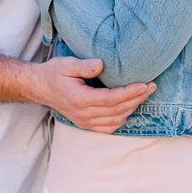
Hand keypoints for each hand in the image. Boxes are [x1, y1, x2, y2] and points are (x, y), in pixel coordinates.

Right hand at [32, 56, 155, 132]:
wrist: (39, 88)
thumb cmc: (53, 73)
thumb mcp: (66, 64)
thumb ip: (84, 65)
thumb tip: (101, 64)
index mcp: (79, 99)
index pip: (112, 99)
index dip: (131, 93)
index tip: (145, 84)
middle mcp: (83, 115)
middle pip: (118, 110)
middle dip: (137, 99)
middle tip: (152, 86)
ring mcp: (84, 122)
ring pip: (116, 120)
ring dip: (133, 108)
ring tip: (145, 94)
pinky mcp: (85, 125)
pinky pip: (109, 127)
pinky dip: (122, 118)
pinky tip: (130, 107)